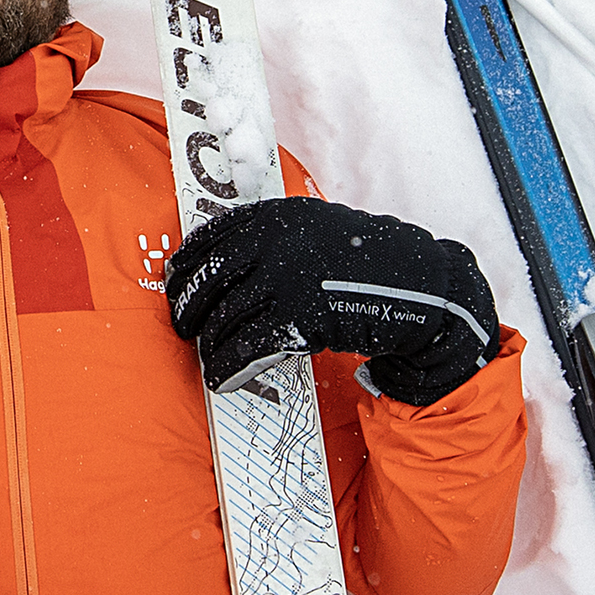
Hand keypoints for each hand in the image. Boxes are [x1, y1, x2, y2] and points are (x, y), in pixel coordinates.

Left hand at [164, 201, 501, 406]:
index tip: (175, 284)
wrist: (419, 290)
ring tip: (209, 361)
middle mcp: (276, 241)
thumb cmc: (368, 264)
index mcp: (277, 215)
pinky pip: (247, 347)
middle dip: (189, 308)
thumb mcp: (319, 232)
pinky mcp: (299, 317)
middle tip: (184, 328)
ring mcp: (287, 278)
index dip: (187, 266)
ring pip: (224, 319)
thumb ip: (277, 240)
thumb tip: (225, 267)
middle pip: (209, 279)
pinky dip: (229, 367)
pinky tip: (225, 379)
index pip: (210, 238)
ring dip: (210, 346)